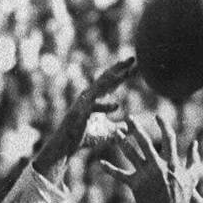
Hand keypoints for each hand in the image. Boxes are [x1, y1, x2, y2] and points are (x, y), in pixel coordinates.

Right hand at [35, 57, 134, 171]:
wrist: (68, 144)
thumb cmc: (85, 136)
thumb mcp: (108, 131)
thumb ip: (118, 127)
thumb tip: (129, 127)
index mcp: (97, 96)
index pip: (111, 81)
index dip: (122, 71)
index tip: (135, 62)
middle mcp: (90, 95)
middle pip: (107, 78)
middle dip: (120, 68)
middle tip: (133, 58)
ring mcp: (85, 103)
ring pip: (100, 88)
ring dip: (113, 80)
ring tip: (125, 74)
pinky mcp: (82, 114)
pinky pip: (95, 108)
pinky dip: (105, 106)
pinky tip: (117, 105)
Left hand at [101, 115, 192, 202]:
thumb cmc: (183, 198)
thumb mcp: (192, 178)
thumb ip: (193, 159)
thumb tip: (195, 143)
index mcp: (171, 163)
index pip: (169, 138)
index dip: (163, 125)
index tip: (158, 116)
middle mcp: (157, 167)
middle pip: (145, 141)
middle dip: (136, 128)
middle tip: (129, 119)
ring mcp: (146, 176)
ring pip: (130, 154)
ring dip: (122, 142)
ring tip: (117, 133)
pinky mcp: (136, 186)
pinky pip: (120, 175)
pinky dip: (110, 169)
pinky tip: (101, 163)